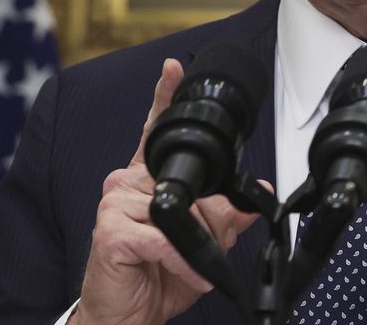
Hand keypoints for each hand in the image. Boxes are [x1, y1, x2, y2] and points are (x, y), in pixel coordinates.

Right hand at [75, 59, 264, 324]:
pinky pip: (163, 239)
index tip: (173, 67)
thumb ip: (226, 216)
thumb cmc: (157, 274)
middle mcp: (126, 185)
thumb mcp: (202, 243)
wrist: (127, 316)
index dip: (164, 97)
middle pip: (189, 182)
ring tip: (188, 263)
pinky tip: (182, 273)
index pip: (155, 131)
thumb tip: (256, 194)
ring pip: (180, 210)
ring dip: (195, 241)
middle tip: (201, 244)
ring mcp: (115, 206)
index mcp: (147, 180)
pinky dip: (181, 260)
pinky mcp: (110, 232)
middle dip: (207, 218)